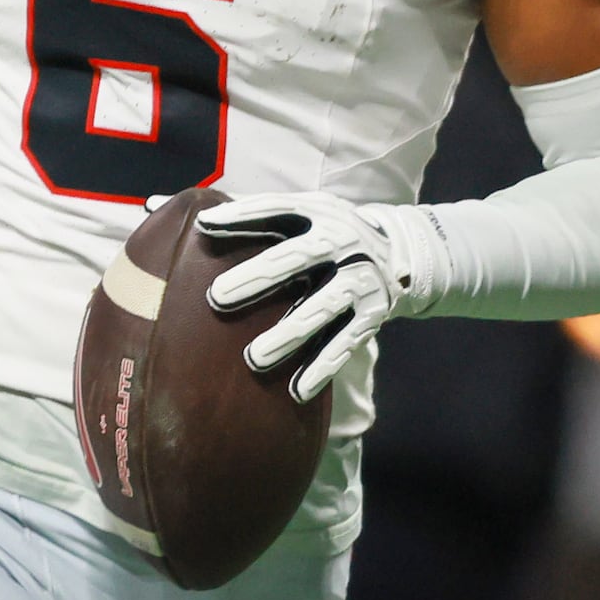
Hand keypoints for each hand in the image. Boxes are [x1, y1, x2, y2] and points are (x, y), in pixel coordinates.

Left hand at [205, 193, 428, 402]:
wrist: (397, 255)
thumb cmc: (327, 236)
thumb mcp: (307, 215)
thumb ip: (262, 217)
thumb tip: (202, 222)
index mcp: (320, 214)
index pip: (277, 209)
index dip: (242, 215)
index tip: (204, 225)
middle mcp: (343, 243)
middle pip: (296, 258)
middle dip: (257, 277)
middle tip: (217, 297)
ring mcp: (359, 281)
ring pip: (321, 308)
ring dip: (288, 335)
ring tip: (254, 358)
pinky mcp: (370, 316)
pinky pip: (343, 344)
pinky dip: (321, 369)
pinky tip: (298, 390)